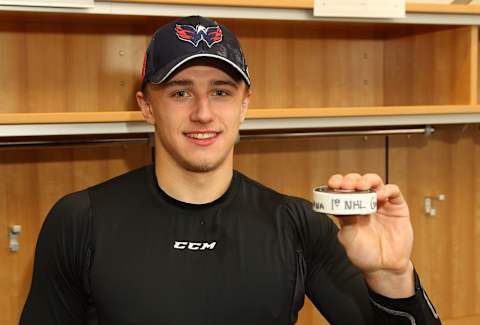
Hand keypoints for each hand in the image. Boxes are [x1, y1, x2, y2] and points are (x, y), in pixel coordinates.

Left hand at [328, 173, 414, 297]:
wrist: (384, 267)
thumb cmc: (364, 253)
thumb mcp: (349, 238)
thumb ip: (345, 222)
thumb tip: (339, 206)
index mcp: (350, 208)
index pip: (342, 189)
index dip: (338, 182)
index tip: (333, 183)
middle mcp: (365, 203)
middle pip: (358, 181)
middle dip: (351, 179)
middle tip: (347, 185)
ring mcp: (381, 203)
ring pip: (375, 182)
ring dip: (367, 180)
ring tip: (362, 186)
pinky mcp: (397, 207)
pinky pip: (393, 191)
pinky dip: (386, 190)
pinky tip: (379, 196)